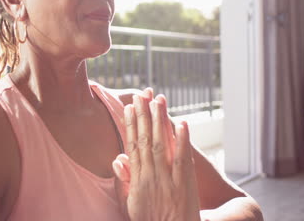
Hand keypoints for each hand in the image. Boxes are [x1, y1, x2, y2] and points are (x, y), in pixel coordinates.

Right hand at [113, 90, 200, 220]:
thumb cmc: (151, 220)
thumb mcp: (131, 203)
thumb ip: (125, 180)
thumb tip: (118, 159)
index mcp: (137, 179)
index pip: (132, 145)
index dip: (131, 125)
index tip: (130, 107)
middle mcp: (150, 175)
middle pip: (145, 139)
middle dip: (143, 115)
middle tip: (141, 95)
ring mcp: (168, 179)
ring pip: (161, 144)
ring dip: (159, 121)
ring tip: (158, 100)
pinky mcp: (185, 184)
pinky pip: (182, 159)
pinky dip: (182, 140)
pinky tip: (182, 123)